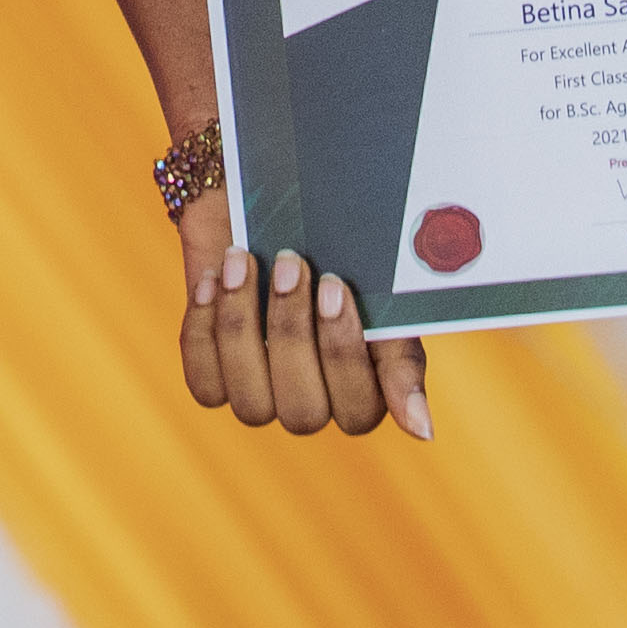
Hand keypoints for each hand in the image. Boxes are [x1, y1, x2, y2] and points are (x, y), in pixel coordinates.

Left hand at [172, 189, 428, 441]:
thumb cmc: (332, 244)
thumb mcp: (373, 286)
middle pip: (302, 412)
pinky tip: (213, 278)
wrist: (265, 197)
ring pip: (251, 403)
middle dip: (291, 332)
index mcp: (363, 384)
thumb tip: (422, 430)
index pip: (359, 411)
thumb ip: (397, 352)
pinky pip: (205, 382)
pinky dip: (204, 328)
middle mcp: (314, 400)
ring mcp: (262, 393)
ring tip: (242, 260)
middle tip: (290, 263)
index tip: (334, 288)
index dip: (343, 356)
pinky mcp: (214, 375)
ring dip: (242, 326)